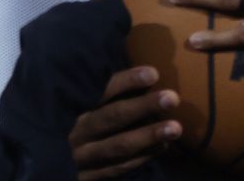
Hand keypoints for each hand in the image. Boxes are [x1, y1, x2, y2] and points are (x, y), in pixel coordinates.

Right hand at [66, 65, 180, 178]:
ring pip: (119, 145)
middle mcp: (78, 132)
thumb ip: (112, 99)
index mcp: (76, 109)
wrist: (66, 166)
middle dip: (142, 106)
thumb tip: (149, 77)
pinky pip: (121, 167)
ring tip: (176, 127)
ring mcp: (84, 156)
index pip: (101, 91)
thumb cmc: (86, 134)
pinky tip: (163, 147)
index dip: (126, 82)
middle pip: (111, 116)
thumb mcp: (91, 112)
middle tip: (172, 97)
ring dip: (148, 136)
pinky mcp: (91, 177)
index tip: (153, 73)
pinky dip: (144, 157)